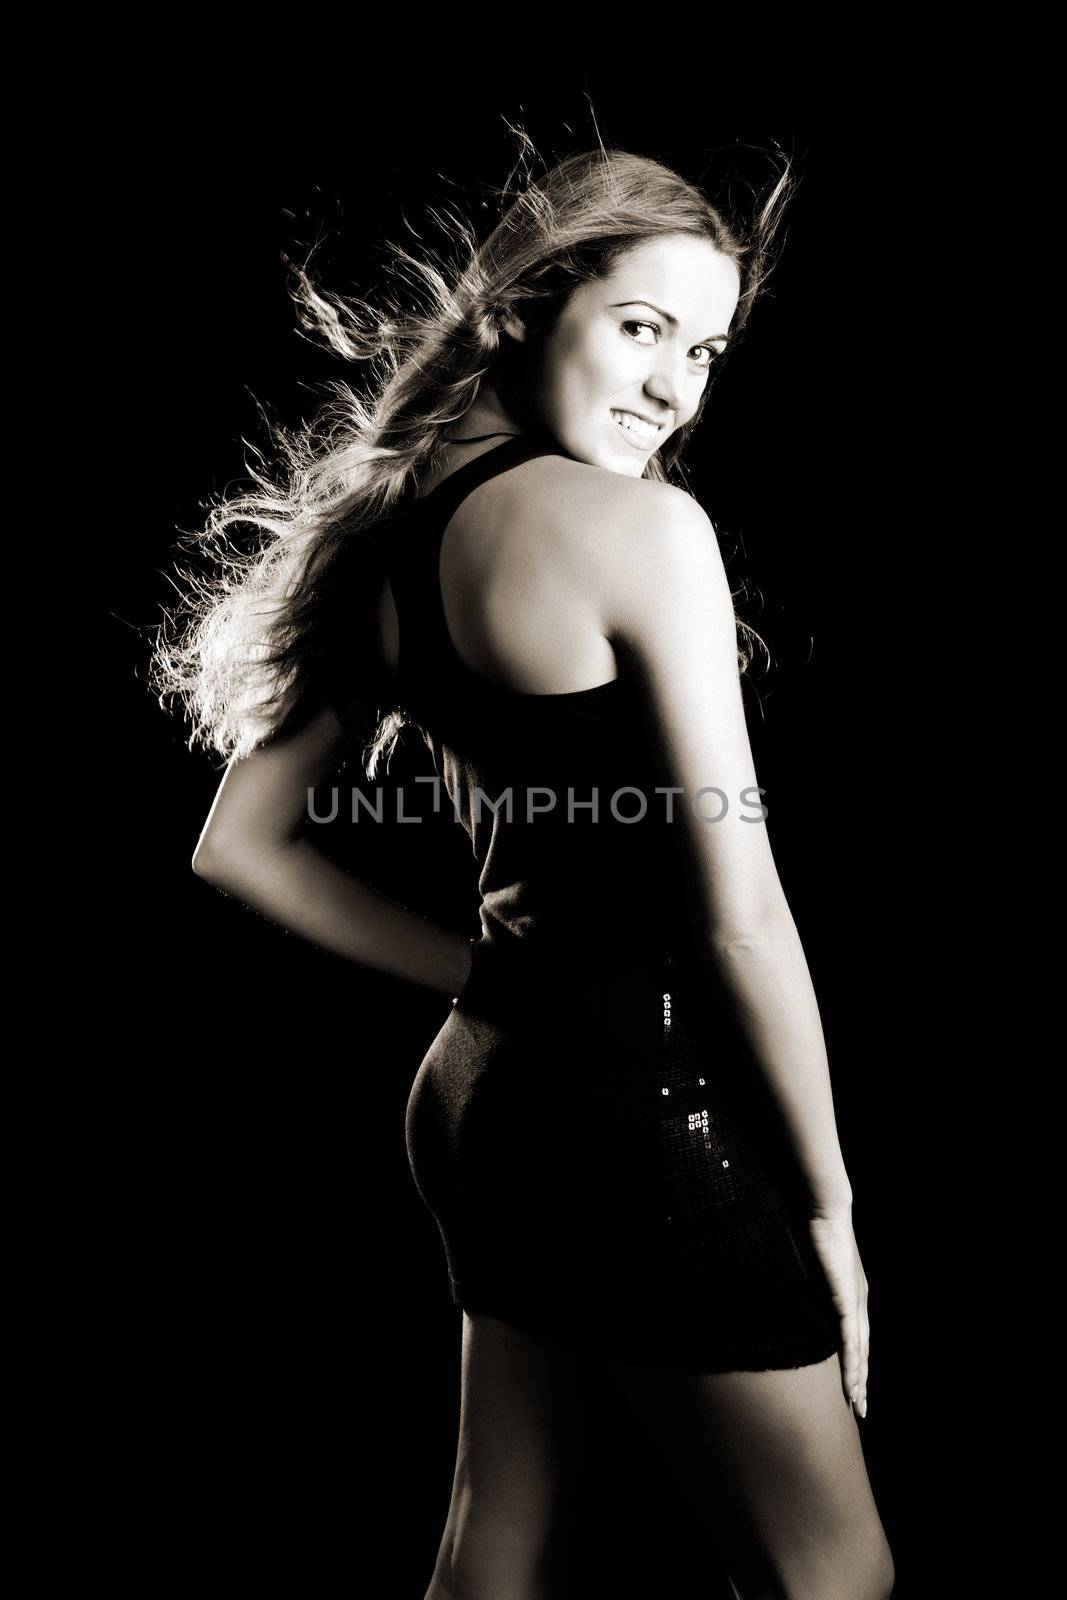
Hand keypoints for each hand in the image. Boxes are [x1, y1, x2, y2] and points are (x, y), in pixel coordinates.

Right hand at [807, 1205, 869, 1419]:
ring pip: (859, 1350)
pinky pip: (851, 1337)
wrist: (824, 1208)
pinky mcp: (847, 1298)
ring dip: (859, 1378)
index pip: (855, 1337)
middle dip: (861, 1380)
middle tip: (860, 1408)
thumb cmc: (814, 1229)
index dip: (855, 1363)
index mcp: (851, 1294)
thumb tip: (788, 1289)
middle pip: (862, 1351)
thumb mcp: (811, 1264)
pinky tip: (854, 1380)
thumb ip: (807, 1281)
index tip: (853, 1387)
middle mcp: (859, 1302)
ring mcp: (855, 1301)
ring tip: (857, 1402)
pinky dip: (853, 1361)